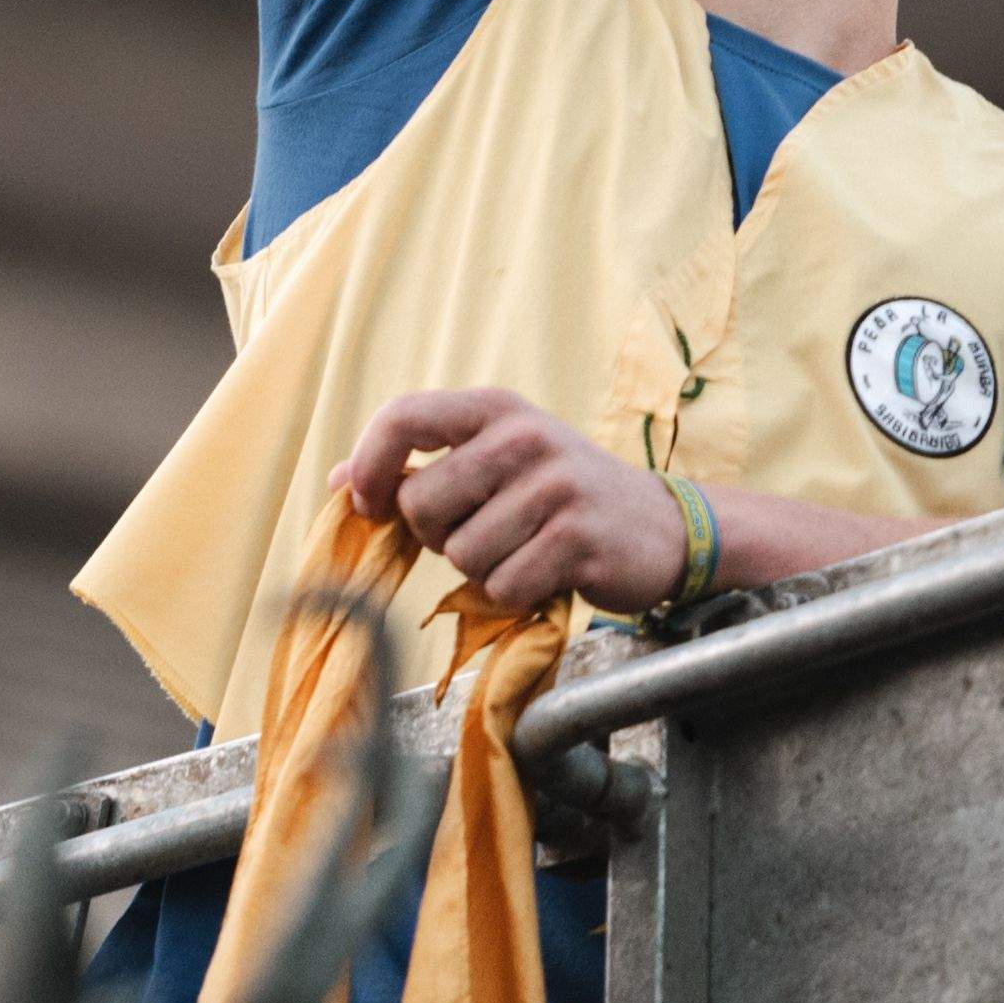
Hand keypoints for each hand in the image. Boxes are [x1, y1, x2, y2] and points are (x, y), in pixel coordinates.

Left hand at [333, 384, 686, 617]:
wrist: (662, 527)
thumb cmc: (561, 495)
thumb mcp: (497, 459)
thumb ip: (421, 465)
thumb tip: (340, 482)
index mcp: (495, 409)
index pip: (403, 416)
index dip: (369, 464)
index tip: (367, 503)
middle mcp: (524, 437)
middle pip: (421, 503)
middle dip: (436, 535)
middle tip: (481, 531)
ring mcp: (555, 486)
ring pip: (461, 554)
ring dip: (483, 568)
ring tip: (525, 548)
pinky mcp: (577, 538)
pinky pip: (503, 586)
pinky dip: (516, 592)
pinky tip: (548, 571)